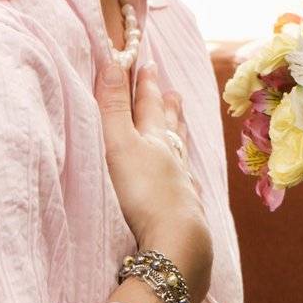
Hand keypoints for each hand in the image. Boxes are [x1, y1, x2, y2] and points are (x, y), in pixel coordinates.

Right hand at [96, 62, 209, 264]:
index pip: (149, 106)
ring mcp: (182, 184)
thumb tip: (112, 62)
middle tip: (173, 91)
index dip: (146, 86)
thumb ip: (114, 107)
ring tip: (182, 124)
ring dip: (180, 135)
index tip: (149, 66)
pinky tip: (190, 179)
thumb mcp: (120, 145)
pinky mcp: (186, 211)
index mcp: (156, 140)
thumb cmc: (143, 192)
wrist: (175, 240)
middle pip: (171, 127)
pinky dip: (187, 176)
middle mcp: (173, 159)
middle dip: (168, 107)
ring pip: (181, 153)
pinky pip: (188, 185)